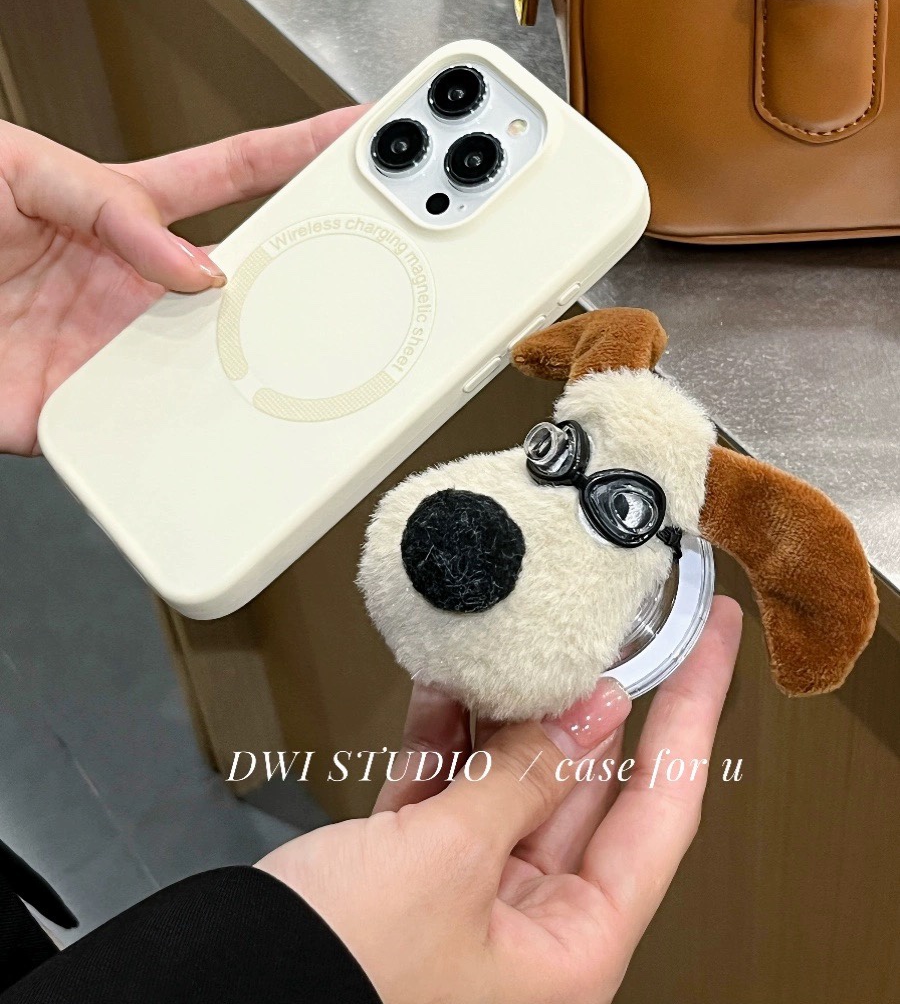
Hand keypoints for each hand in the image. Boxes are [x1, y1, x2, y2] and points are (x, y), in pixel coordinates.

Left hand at [0, 107, 364, 453]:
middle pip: (244, 280)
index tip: (357, 135)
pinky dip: (184, 440)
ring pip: (214, 364)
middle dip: (310, 268)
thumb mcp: (17, 172)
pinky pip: (148, 432)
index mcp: (123, 214)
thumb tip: (189, 267)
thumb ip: (106, 203)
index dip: (297, 150)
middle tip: (368, 256)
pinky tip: (218, 432)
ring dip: (258, 367)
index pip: (231, 175)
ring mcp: (114, 349)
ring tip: (305, 358)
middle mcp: (133, 285)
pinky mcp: (81, 412)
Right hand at [258, 595, 741, 1003]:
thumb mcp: (444, 864)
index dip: (694, 713)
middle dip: (578, 703)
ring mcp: (468, 902)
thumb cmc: (329, 979)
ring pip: (508, 783)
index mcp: (569, 953)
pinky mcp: (409, 879)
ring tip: (511, 642)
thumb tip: (593, 710)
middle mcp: (529, 931)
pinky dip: (443, 739)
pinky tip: (446, 684)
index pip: (663, 810)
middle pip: (580, 788)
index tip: (712, 640)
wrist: (208, 995)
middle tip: (594, 625)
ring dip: (501, 713)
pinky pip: (446, 793)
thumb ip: (523, 779)